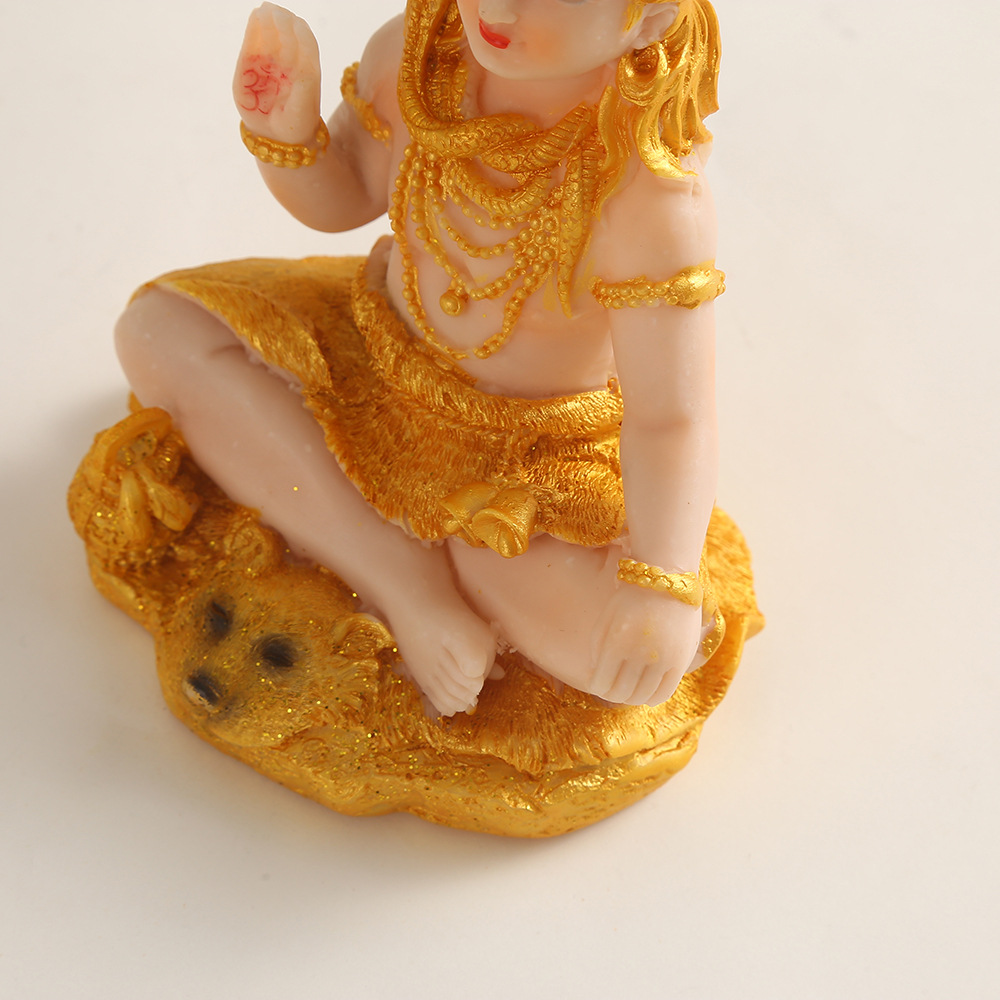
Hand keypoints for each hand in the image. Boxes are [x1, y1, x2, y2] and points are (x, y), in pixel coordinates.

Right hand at [233, 3, 320, 143]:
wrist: (279, 139)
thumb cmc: (297, 118)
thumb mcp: (306, 96)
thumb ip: (304, 72)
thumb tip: (297, 47)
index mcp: (305, 64)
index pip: (304, 38)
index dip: (298, 28)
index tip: (294, 23)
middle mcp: (286, 60)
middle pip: (286, 32)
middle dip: (281, 21)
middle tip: (274, 12)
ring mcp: (267, 62)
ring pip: (268, 35)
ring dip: (267, 21)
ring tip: (265, 12)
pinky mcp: (248, 67)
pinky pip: (251, 45)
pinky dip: (254, 31)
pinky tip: (256, 18)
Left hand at [589, 585, 702, 705]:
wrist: (665, 579)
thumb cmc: (630, 597)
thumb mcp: (606, 618)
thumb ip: (597, 648)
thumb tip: (596, 676)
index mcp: (617, 642)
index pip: (601, 684)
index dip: (598, 688)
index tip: (599, 685)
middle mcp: (640, 653)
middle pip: (621, 694)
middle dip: (613, 695)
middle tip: (613, 690)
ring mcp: (663, 658)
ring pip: (642, 696)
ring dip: (633, 697)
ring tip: (630, 691)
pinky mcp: (681, 660)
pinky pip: (665, 692)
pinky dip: (653, 698)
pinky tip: (647, 692)